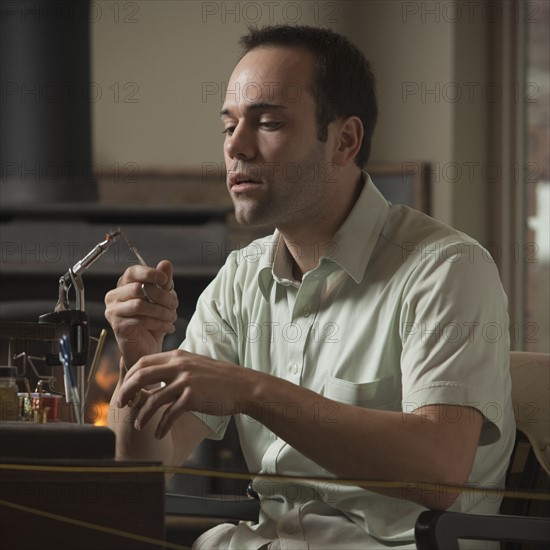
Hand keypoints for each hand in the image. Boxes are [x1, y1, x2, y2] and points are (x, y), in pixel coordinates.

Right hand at [105, 260, 178, 368]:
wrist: (146, 348)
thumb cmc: (152, 321)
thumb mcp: (162, 299)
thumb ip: (163, 282)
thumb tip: (166, 264)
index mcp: (123, 285)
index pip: (132, 271)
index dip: (150, 273)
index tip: (165, 280)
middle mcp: (114, 296)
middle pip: (138, 288)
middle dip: (162, 296)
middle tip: (174, 305)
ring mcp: (113, 311)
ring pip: (140, 304)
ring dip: (161, 311)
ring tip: (172, 317)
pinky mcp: (118, 326)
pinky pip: (141, 320)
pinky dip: (159, 323)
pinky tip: (168, 327)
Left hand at [116, 349, 249, 438]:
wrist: (243, 386)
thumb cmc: (220, 378)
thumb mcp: (195, 365)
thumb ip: (176, 367)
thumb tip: (155, 377)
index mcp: (178, 356)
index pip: (144, 362)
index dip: (130, 376)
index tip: (125, 389)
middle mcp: (179, 365)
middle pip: (142, 376)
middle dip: (127, 392)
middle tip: (122, 405)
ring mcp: (186, 381)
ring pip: (153, 399)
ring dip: (142, 415)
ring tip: (139, 426)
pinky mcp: (193, 397)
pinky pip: (169, 414)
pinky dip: (161, 426)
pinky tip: (158, 434)